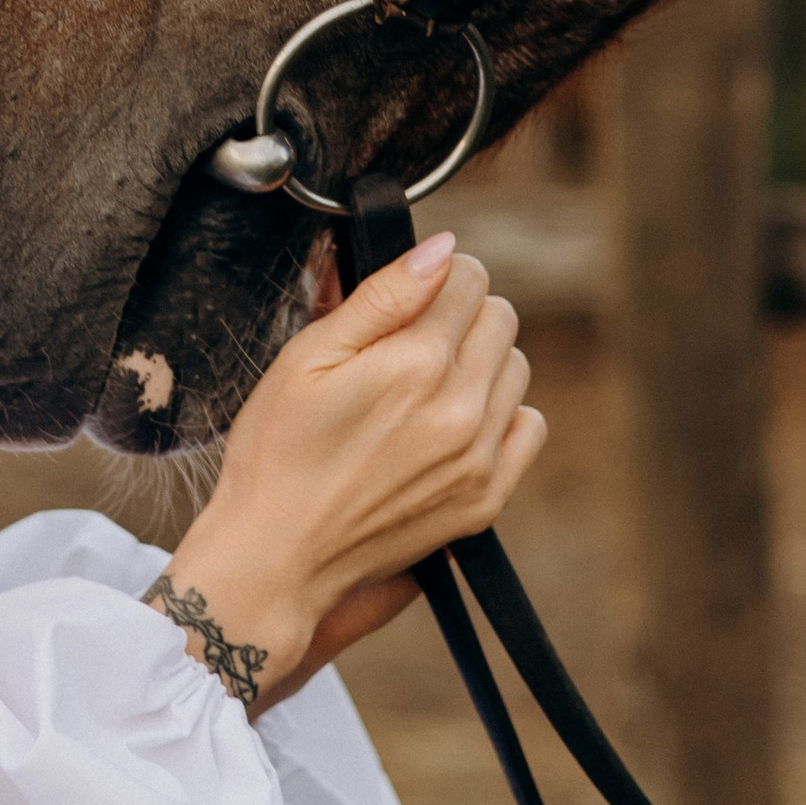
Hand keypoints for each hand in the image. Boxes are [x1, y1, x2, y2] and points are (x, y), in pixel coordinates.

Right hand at [155, 230, 542, 712]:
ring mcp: (480, 458)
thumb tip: (443, 248)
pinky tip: (451, 424)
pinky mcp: (487, 499)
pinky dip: (500, 415)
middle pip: (500, 316)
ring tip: (423, 385)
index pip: (467, 276)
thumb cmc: (278, 451)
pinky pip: (528, 426)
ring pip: (516, 367)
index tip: (404, 298)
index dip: (432, 277)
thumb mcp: (307, 356)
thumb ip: (383, 296)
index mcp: (415, 363)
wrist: (277, 556)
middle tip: (407, 342)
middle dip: (458, 314)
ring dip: (480, 362)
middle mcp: (461, 409)